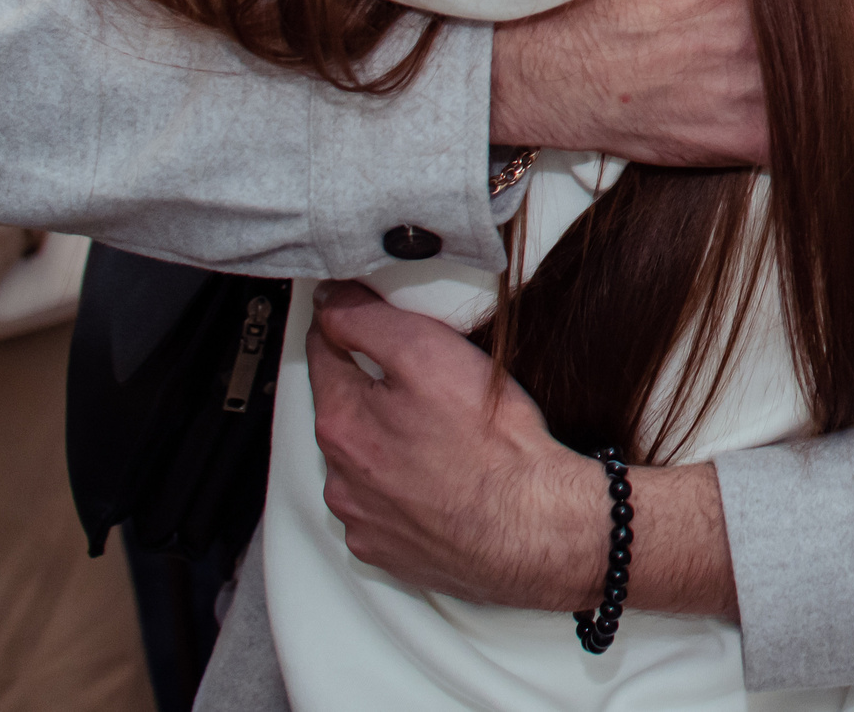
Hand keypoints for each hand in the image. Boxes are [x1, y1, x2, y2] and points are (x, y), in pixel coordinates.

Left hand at [306, 285, 597, 605]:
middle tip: (422, 375)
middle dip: (371, 385)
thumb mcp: (426, 351)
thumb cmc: (489, 444)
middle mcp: (341, 477)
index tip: (366, 312)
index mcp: (342, 422)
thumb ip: (366, 320)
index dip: (345, 322)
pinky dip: (399, 486)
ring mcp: (363, 520)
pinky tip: (437, 476)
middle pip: (342, 406)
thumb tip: (330, 301)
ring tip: (437, 432)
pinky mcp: (389, 551)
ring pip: (360, 459)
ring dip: (384, 439)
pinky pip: (381, 505)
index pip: (321, 350)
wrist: (532, 526)